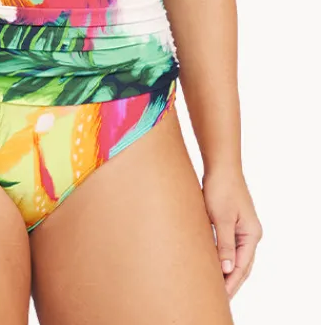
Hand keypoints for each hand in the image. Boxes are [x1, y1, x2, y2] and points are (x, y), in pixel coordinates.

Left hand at [201, 166, 262, 298]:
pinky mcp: (232, 222)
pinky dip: (223, 258)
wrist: (220, 166)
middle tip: (218, 298)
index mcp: (251, 234)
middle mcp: (250, 233)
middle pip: (242, 265)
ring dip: (227, 271)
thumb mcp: (221, 218)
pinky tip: (213, 265)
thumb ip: (224, 244)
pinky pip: (229, 246)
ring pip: (235, 257)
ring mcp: (242, 228)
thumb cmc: (221, 188)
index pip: (242, 266)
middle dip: (231, 282)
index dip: (231, 283)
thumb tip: (227, 269)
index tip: (221, 296)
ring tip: (215, 287)